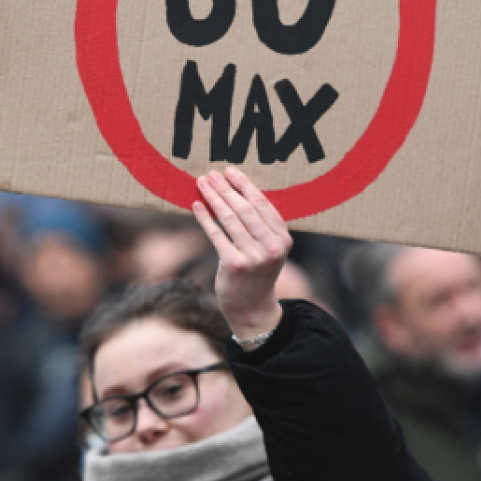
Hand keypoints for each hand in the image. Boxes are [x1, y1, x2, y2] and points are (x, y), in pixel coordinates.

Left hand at [193, 168, 291, 339]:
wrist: (252, 309)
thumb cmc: (257, 273)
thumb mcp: (268, 249)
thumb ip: (261, 226)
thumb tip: (236, 192)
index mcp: (283, 239)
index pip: (263, 204)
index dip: (245, 185)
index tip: (230, 171)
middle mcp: (271, 247)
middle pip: (245, 209)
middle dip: (226, 188)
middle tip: (211, 174)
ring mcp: (254, 257)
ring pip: (230, 219)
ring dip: (213, 198)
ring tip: (202, 184)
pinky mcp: (234, 265)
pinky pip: (216, 234)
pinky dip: (204, 217)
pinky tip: (196, 205)